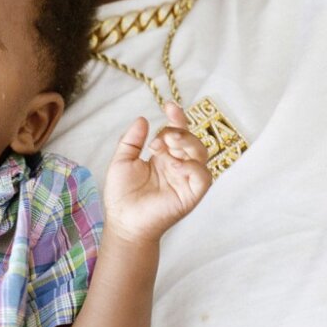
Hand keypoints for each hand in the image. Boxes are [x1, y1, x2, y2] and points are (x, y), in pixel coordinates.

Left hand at [104, 102, 211, 244]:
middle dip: (180, 130)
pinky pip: (203, 176)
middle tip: (163, 136)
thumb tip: (143, 119)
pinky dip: (193, 166)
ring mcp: (186, 179)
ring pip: (202, 154)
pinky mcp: (191, 195)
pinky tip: (175, 164)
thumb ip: (132, 140)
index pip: (177, 132)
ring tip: (168, 144)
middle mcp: (178, 165)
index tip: (168, 106)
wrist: (123, 221)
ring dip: (187, 143)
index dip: (177, 118)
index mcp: (164, 156)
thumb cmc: (122, 195)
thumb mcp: (122, 161)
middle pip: (192, 140)